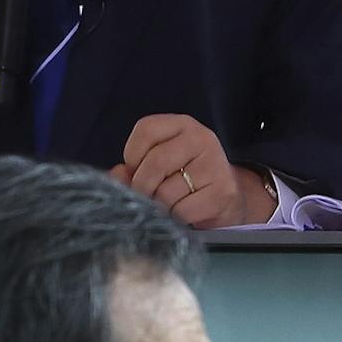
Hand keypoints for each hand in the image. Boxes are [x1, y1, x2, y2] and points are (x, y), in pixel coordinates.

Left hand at [108, 114, 273, 229]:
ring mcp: (215, 164)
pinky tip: (184, 212)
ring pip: (167, 192)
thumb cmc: (183, 178)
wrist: (225, 198)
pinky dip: (177, 218)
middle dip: (142, 186)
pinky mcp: (223, 191)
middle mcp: (201, 138)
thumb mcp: (158, 164)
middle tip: (146, 195)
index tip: (136, 169)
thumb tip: (116, 177)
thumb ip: (132, 168)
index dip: (132, 155)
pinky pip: (183, 211)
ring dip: (160, 206)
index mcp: (181, 124)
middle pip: (155, 162)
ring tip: (169, 203)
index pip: (146, 129)